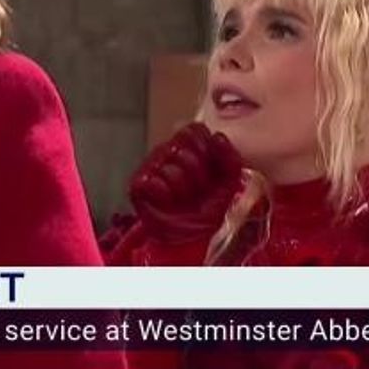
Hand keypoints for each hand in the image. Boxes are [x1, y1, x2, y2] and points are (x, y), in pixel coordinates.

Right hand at [129, 122, 243, 244]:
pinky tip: (169, 202)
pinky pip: (152, 181)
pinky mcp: (138, 184)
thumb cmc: (211, 208)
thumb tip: (216, 136)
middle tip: (198, 190)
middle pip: (181, 146)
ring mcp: (150, 166)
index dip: (205, 148)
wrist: (196, 237)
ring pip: (169, 167)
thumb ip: (227, 154)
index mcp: (188, 146)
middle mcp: (167, 151)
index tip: (211, 168)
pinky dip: (165, 194)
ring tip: (184, 199)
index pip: (193, 130)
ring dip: (183, 189)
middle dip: (197, 173)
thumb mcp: (229, 179)